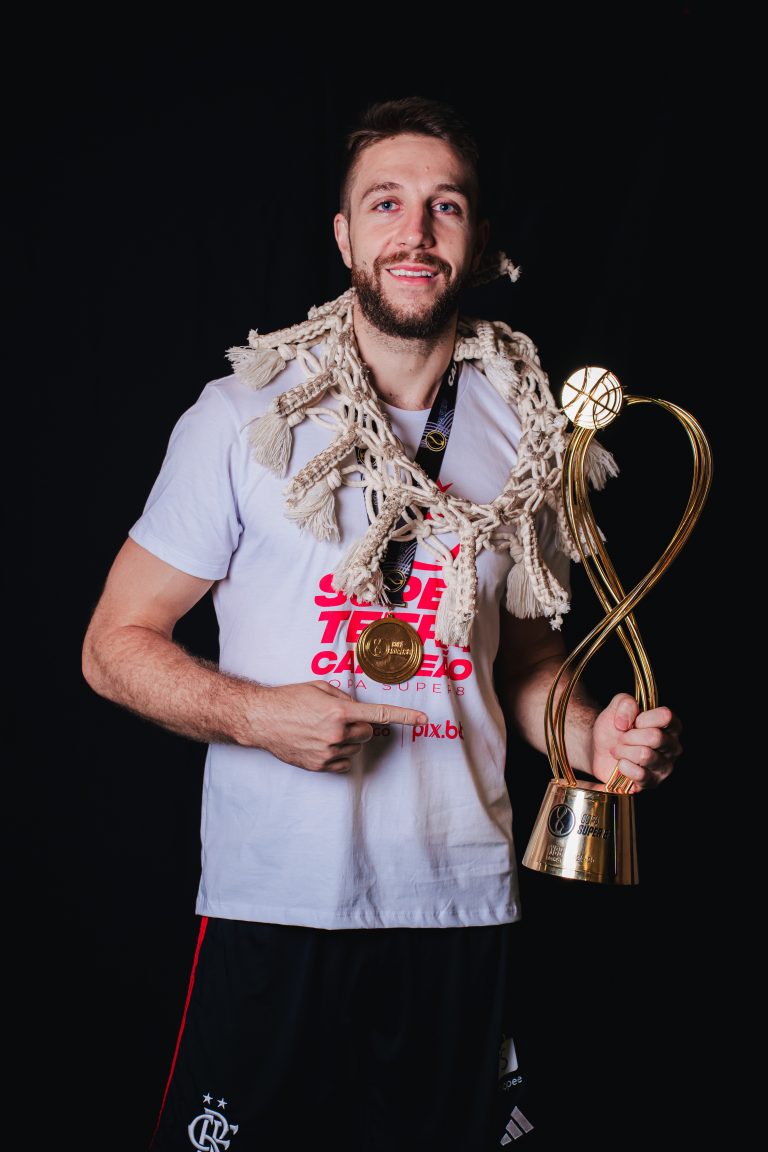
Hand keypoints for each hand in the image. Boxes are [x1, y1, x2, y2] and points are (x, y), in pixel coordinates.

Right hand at [251, 680, 426, 772]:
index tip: (423, 720)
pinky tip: (321, 744)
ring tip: (323, 730)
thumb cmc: (289, 699)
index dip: (404, 717)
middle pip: (367, 733)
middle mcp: (336, 733)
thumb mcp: (319, 687)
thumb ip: (343, 697)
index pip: (379, 715)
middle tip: (341, 719)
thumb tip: (357, 708)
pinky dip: (339, 755)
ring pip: (355, 748)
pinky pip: (344, 763)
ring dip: (347, 740)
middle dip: (360, 726)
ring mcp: (327, 751)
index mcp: (339, 711)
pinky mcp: (319, 765)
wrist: (261, 719)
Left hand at [590, 693, 681, 791]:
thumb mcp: (617, 706)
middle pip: (655, 737)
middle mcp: (673, 746)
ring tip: (618, 750)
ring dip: (624, 751)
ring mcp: (665, 766)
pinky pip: (640, 774)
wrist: (600, 749)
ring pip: (645, 755)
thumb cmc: (615, 727)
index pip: (665, 716)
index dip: (642, 718)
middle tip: (621, 738)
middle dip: (629, 736)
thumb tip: (627, 722)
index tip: (631, 722)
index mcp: (670, 725)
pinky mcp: (653, 783)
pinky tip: (621, 764)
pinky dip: (624, 766)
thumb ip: (625, 703)